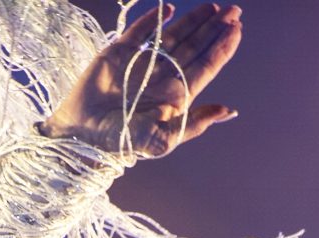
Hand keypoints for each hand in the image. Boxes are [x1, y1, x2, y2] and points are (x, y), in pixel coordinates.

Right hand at [39, 3, 241, 158]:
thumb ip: (195, 123)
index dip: (222, 48)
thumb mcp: (163, 139)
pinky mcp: (120, 52)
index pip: (205, 66)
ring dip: (194, 21)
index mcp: (176, 96)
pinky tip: (170, 9)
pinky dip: (154, 19)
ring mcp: (142, 63)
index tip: (236, 29)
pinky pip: (141, 31)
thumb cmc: (122, 142)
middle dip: (214, 29)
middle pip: (195, 47)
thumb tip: (228, 111)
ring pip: (174, 36)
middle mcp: (163, 77)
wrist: (82, 134)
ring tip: (213, 8)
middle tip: (234, 11)